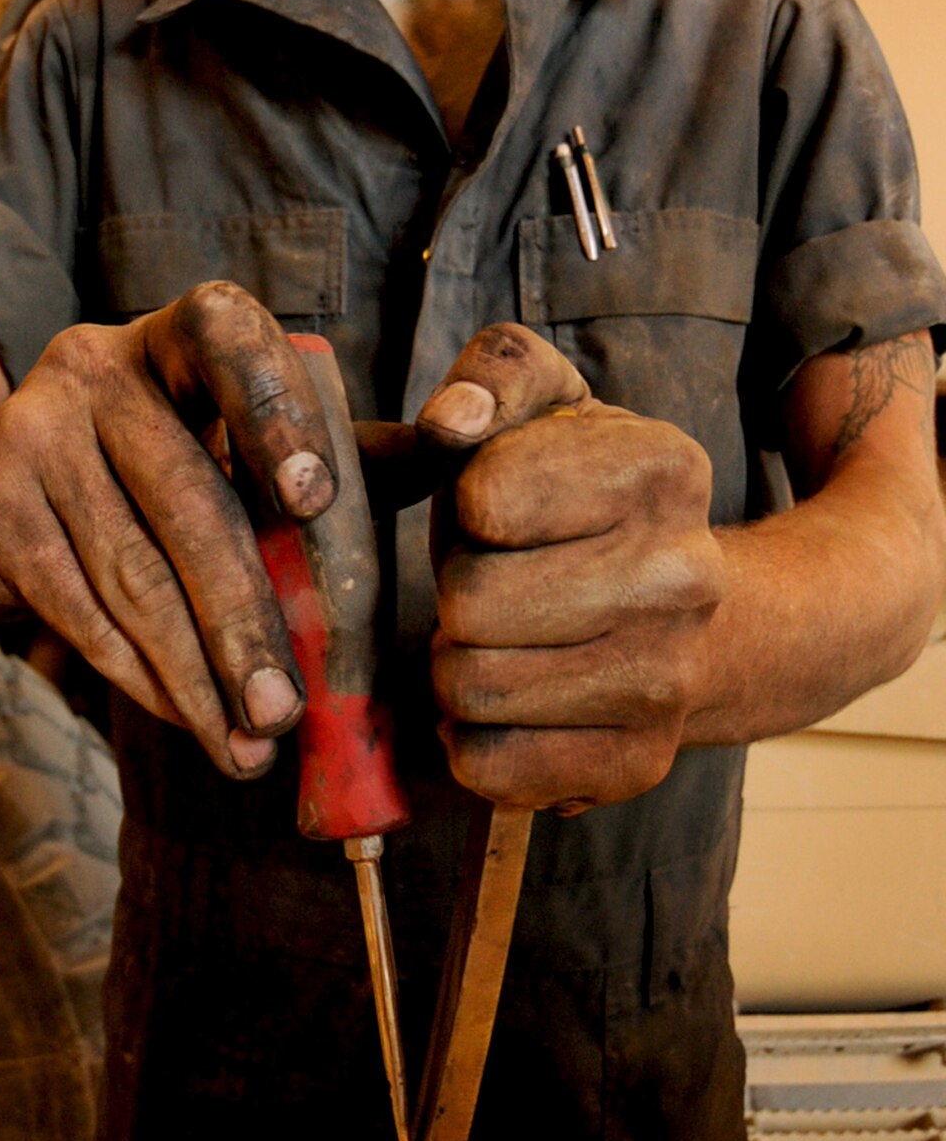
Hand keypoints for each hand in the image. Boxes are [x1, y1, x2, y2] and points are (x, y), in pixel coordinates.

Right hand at [0, 282, 336, 776]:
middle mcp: (95, 364)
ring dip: (198, 673)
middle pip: (187, 498)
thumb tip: (458, 448)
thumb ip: (338, 448)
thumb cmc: (139, 470)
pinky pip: (81, 610)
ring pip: (134, 572)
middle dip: (245, 618)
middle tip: (290, 708)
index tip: (318, 501)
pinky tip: (185, 719)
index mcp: (173, 336)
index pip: (225, 338)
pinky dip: (140, 677)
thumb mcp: (228, 440)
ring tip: (250, 742)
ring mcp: (33, 431)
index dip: (274, 412)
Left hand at [415, 325, 726, 811]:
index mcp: (666, 467)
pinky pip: (485, 763)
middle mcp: (687, 576)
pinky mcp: (637, 762)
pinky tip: (510, 696)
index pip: (485, 499)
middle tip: (499, 579)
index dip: (469, 502)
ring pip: (468, 686)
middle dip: (458, 587)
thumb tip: (453, 419)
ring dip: (457, 660)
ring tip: (504, 635)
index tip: (507, 507)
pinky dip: (470, 734)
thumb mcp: (544, 404)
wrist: (685, 604)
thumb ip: (492, 376)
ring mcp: (670, 679)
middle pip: (470, 603)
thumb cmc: (574, 492)